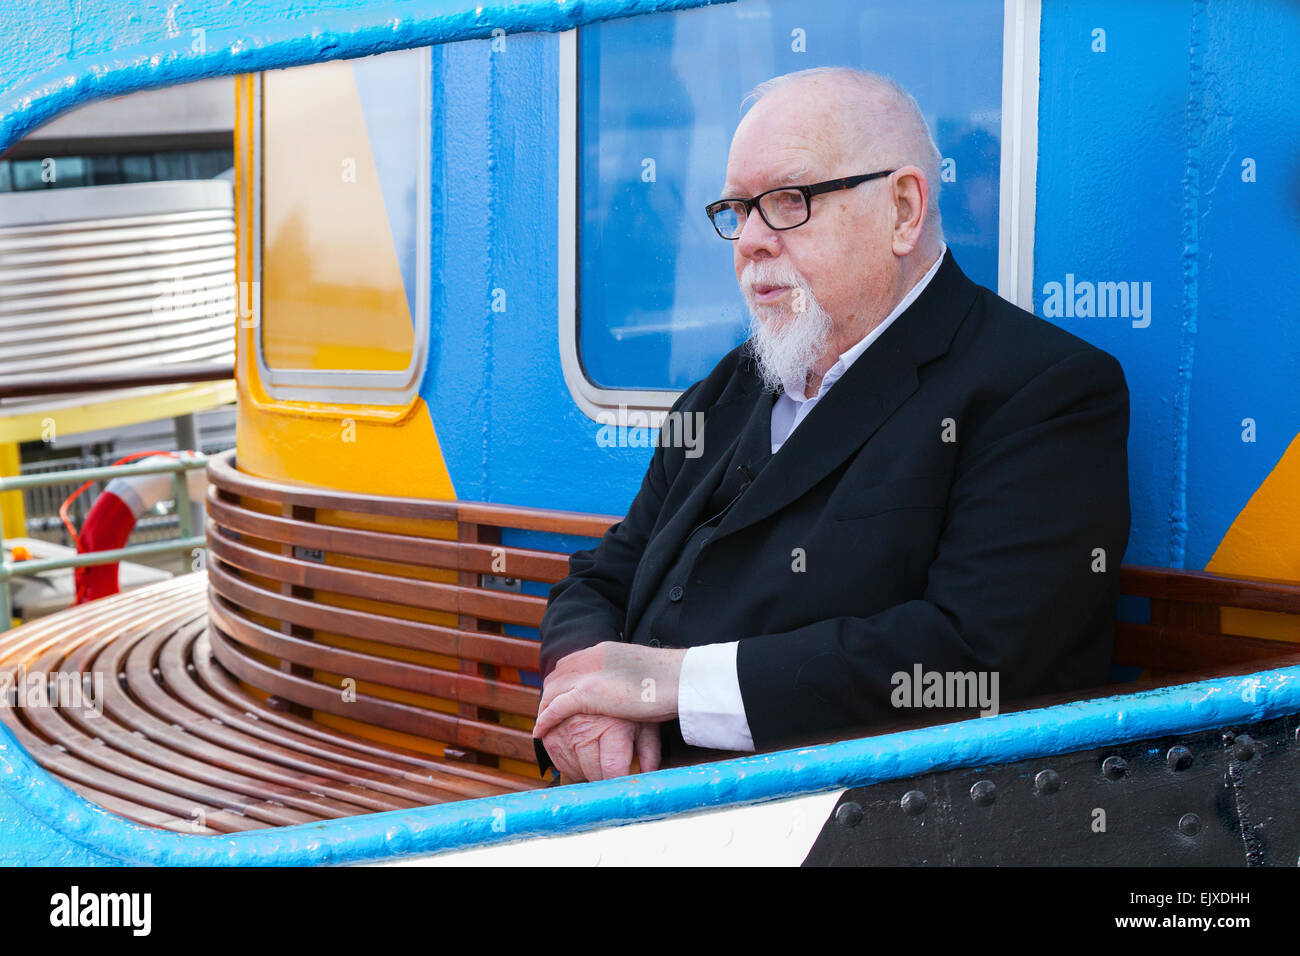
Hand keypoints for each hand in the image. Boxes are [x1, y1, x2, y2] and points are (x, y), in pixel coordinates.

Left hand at [533, 642, 686, 739]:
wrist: (678, 677)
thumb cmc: (671, 677)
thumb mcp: (644, 670)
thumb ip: (630, 675)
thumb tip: (633, 688)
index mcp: (604, 650)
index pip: (573, 662)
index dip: (563, 680)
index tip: (561, 695)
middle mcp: (591, 658)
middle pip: (558, 675)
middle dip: (549, 694)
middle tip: (546, 712)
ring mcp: (587, 675)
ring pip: (553, 691)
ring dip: (544, 708)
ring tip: (542, 725)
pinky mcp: (587, 694)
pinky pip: (556, 708)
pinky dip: (545, 719)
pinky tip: (540, 731)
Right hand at [540, 714, 660, 781]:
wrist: (595, 675)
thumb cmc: (626, 702)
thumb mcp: (644, 721)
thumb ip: (649, 751)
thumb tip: (649, 776)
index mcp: (611, 725)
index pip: (612, 769)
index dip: (620, 782)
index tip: (625, 786)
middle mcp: (584, 728)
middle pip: (592, 774)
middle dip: (606, 777)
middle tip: (615, 769)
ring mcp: (563, 731)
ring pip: (575, 772)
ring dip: (588, 771)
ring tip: (600, 755)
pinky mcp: (549, 733)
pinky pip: (559, 763)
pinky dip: (572, 764)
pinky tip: (584, 752)